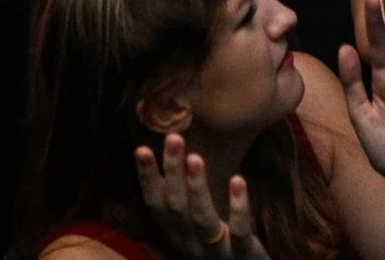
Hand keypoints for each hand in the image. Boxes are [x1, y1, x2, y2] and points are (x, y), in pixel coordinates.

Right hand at [135, 133, 273, 259]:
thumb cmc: (219, 245)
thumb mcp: (196, 223)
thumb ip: (184, 197)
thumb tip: (173, 151)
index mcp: (176, 233)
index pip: (156, 204)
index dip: (147, 178)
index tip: (141, 148)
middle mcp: (190, 243)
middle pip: (176, 207)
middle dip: (173, 172)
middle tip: (173, 137)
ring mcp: (216, 251)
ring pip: (202, 219)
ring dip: (197, 187)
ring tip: (195, 157)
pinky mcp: (243, 255)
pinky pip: (240, 231)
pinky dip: (238, 207)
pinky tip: (238, 179)